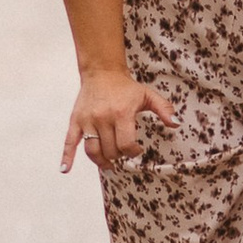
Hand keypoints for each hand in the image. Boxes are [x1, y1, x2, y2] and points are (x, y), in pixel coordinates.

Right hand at [61, 67, 176, 174]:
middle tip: (123, 150)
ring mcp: (87, 120)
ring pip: (92, 151)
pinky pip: (69, 142)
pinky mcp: (76, 121)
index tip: (136, 149)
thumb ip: (164, 109)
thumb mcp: (148, 95)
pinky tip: (66, 169)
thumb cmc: (126, 87)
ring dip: (102, 161)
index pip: (126, 144)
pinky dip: (67, 157)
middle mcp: (103, 118)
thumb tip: (176, 124)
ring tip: (109, 164)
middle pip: (110, 150)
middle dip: (119, 155)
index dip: (133, 152)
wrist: (102, 72)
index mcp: (122, 113)